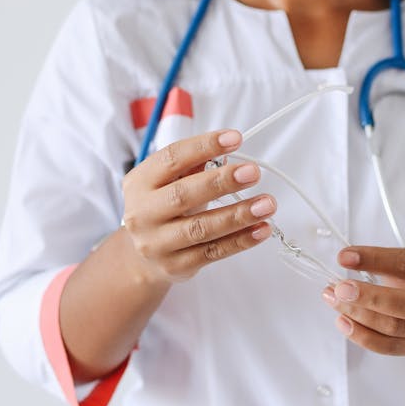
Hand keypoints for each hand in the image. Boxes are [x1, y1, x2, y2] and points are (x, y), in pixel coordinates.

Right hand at [121, 129, 274, 285]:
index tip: (235, 139)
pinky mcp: (176, 266)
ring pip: (202, 228)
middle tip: (253, 173)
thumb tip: (226, 150)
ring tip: (266, 204)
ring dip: (238, 215)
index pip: (172, 158)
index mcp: (139, 183)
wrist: (138, 257)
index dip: (204, 146)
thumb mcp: (166, 182)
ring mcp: (157, 243)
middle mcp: (143, 213)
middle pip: (184, 195)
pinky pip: (213, 252)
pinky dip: (240, 240)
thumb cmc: (159, 209)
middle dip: (222, 182)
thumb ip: (192, 165)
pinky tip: (261, 229)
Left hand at [321, 246, 404, 356]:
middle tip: (339, 288)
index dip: (374, 259)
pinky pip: (389, 347)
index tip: (344, 257)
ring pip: (394, 329)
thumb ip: (384, 259)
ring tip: (334, 300)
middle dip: (368, 297)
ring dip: (358, 315)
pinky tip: (344, 322)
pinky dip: (362, 336)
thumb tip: (346, 259)